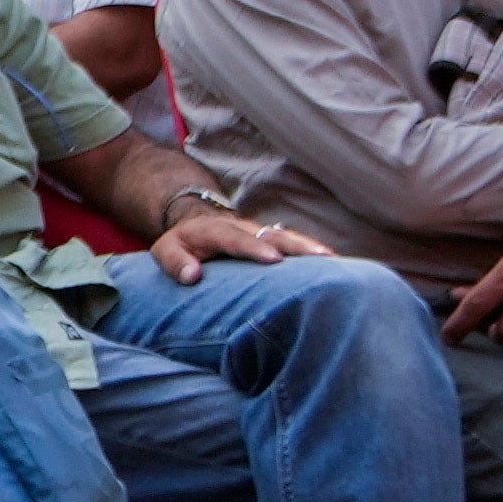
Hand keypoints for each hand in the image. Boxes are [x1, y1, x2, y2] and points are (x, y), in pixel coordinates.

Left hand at [155, 201, 330, 283]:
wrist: (195, 225)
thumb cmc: (181, 244)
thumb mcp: (165, 250)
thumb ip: (174, 262)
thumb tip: (192, 276)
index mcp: (215, 230)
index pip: (236, 238)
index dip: (255, 248)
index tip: (273, 259)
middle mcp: (244, 229)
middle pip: (273, 234)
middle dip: (297, 245)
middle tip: (321, 257)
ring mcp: (261, 234)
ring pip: (289, 238)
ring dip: (312, 248)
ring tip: (336, 261)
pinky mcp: (273, 242)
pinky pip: (295, 246)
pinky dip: (313, 254)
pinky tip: (337, 267)